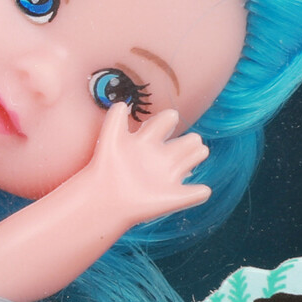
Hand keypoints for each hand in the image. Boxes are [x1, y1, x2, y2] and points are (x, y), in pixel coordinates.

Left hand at [71, 102, 209, 234]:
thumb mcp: (110, 140)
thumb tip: (121, 103)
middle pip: (189, 140)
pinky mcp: (174, 197)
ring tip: (183, 161)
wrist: (102, 197)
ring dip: (197, 155)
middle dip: (190, 140)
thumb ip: (115, 119)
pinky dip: (199, 192)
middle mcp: (162, 156)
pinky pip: (199, 192)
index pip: (167, 121)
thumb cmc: (105, 168)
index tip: (162, 124)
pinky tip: (188, 190)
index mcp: (148, 141)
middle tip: (177, 147)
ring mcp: (169, 176)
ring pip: (197, 156)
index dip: (168, 118)